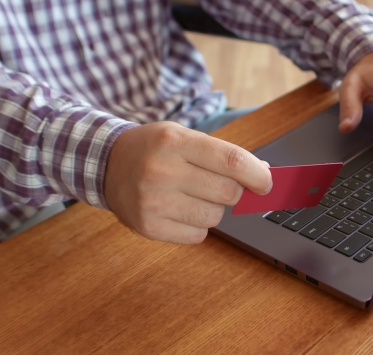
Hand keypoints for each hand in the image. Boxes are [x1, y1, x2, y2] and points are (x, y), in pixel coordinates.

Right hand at [104, 122, 272, 243]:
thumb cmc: (153, 148)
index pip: (232, 161)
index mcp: (174, 141)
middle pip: (228, 192)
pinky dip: (197, 225)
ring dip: (213, 208)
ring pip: (215, 217)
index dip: (258, 175)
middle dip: (234, 190)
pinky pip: (197, 235)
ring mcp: (153, 201)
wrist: (106, 164)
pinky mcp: (148, 227)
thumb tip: (263, 173)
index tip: (267, 183)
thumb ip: (222, 154)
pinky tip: (179, 209)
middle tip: (220, 184)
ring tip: (191, 194)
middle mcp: (162, 171)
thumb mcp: (183, 136)